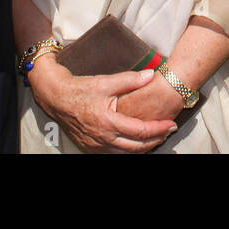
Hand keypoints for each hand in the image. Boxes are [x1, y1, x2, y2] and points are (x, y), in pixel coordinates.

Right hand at [28, 57, 176, 152]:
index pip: (140, 131)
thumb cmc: (81, 89)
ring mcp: (96, 146)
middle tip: (168, 132)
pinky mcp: (90, 148)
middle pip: (136, 147)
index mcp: (108, 123)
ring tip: (156, 137)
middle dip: (155, 140)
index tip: (171, 124)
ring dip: (143, 147)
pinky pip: (114, 154)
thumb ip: (130, 80)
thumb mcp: (106, 82)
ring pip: (126, 154)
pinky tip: (135, 141)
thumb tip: (151, 75)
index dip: (158, 129)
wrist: (57, 98)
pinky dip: (128, 149)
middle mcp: (103, 139)